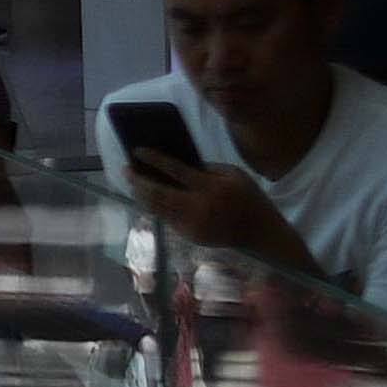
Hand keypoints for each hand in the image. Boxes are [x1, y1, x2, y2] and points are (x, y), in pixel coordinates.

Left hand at [124, 150, 305, 274]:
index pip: (176, 170)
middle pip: (159, 193)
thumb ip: (206, 167)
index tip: (137, 151)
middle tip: (126, 169)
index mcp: (212, 188)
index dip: (154, 160)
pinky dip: (155, 207)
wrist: (261, 233)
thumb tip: (175, 162)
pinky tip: (147, 198)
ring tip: (132, 183)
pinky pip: (167, 219)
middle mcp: (200, 207)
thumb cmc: (248, 197)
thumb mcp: (234, 174)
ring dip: (142, 195)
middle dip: (139, 180)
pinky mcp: (190, 236)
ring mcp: (193, 225)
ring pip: (158, 208)